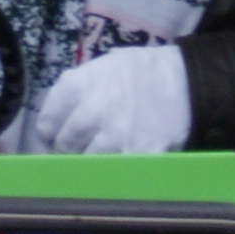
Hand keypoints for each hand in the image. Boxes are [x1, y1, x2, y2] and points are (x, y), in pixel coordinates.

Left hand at [27, 46, 191, 154]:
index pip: (48, 120)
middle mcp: (94, 110)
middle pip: (64, 144)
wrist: (187, 81)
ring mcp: (115, 135)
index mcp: (83, 84)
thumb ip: (79, 85)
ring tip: (99, 152)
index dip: (50, 129)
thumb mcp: (106, 64)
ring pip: (86, 161)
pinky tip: (118, 159)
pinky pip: (113, 169)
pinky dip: (113, 168)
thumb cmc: (143, 71)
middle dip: (67, 147)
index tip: (54, 133)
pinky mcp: (137, 154)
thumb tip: (56, 113)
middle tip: (74, 147)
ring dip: (89, 159)